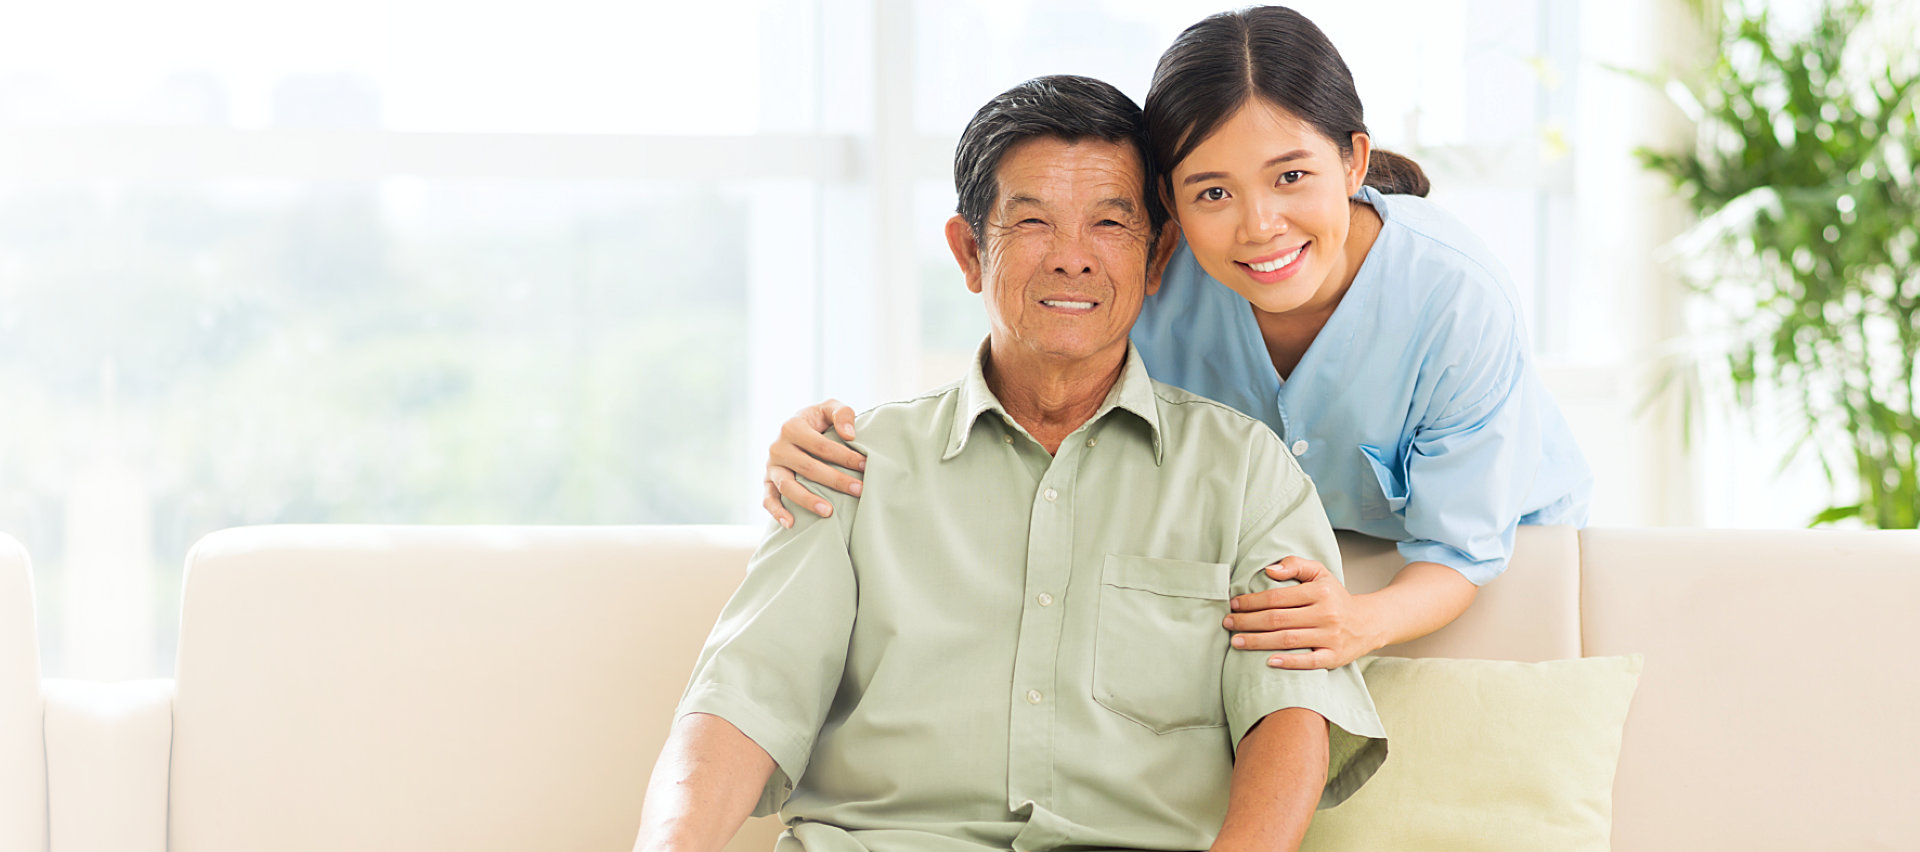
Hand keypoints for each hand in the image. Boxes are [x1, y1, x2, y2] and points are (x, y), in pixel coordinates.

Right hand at [762, 399, 867, 527]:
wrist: (794, 430)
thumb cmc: (817, 422)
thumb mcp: (828, 408)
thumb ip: (841, 413)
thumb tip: (849, 435)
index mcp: (792, 426)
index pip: (821, 445)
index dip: (844, 456)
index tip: (865, 466)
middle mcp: (777, 447)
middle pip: (808, 467)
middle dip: (835, 480)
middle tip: (859, 490)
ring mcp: (771, 467)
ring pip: (787, 486)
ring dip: (808, 500)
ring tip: (829, 512)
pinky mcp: (767, 482)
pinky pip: (768, 499)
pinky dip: (777, 512)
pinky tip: (791, 524)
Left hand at [1222, 556, 1377, 669]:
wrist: (1368, 622)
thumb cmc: (1335, 597)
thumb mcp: (1320, 573)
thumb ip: (1295, 565)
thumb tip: (1268, 570)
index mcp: (1320, 592)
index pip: (1278, 597)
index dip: (1253, 601)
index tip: (1234, 604)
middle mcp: (1326, 614)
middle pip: (1278, 619)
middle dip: (1248, 622)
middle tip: (1227, 623)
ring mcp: (1331, 637)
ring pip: (1288, 639)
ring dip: (1258, 642)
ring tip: (1236, 642)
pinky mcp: (1334, 657)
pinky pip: (1309, 661)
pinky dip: (1289, 662)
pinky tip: (1268, 662)